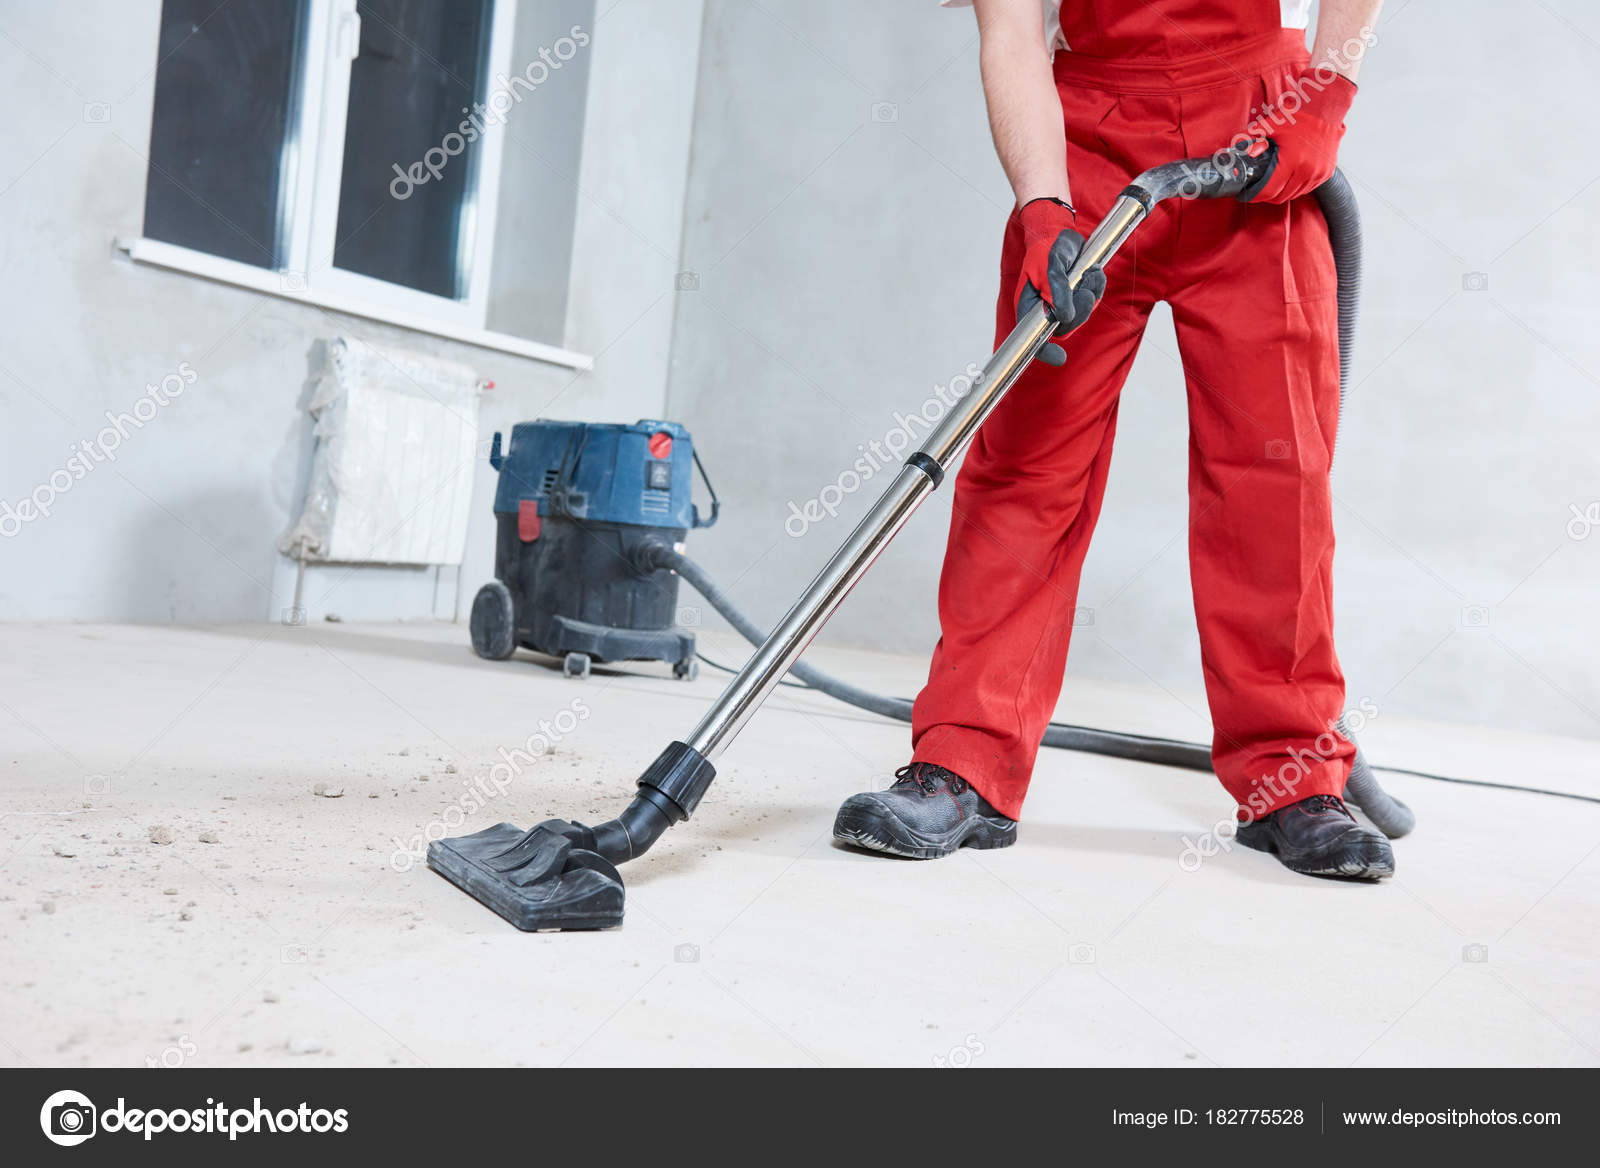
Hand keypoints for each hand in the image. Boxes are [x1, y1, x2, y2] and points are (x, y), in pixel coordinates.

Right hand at [1015, 198, 1105, 365]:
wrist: (1059, 232)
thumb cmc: (1047, 249)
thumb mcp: (1050, 268)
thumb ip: (1056, 292)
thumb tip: (1064, 317)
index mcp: (1031, 307)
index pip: (1034, 337)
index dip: (1045, 351)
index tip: (1059, 358)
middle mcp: (1047, 309)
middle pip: (1066, 327)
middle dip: (1080, 311)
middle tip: (1084, 290)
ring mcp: (1064, 303)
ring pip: (1082, 314)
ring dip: (1091, 294)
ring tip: (1089, 273)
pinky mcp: (1079, 295)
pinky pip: (1094, 301)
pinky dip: (1098, 287)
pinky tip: (1093, 272)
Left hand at [1238, 72, 1355, 203]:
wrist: (1326, 110)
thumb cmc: (1300, 116)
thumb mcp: (1272, 125)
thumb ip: (1252, 138)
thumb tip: (1235, 146)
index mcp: (1293, 161)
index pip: (1270, 191)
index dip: (1256, 195)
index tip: (1248, 194)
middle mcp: (1308, 170)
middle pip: (1281, 197)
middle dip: (1267, 196)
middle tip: (1258, 190)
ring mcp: (1319, 174)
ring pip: (1294, 194)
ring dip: (1282, 192)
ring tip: (1273, 184)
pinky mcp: (1326, 173)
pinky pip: (1306, 189)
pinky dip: (1295, 187)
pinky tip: (1288, 179)